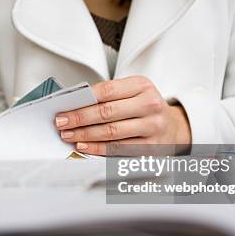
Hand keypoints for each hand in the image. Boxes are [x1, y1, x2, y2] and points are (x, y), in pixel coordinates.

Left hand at [55, 76, 191, 155]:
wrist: (172, 126)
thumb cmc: (144, 108)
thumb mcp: (132, 92)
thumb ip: (107, 96)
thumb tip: (74, 103)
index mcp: (142, 86)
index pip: (107, 91)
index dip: (82, 101)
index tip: (64, 108)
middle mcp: (150, 105)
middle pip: (107, 112)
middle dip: (79, 119)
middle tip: (61, 123)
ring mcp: (153, 127)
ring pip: (112, 133)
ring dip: (85, 135)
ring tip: (69, 135)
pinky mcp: (152, 147)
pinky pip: (119, 149)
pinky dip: (98, 149)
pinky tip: (84, 146)